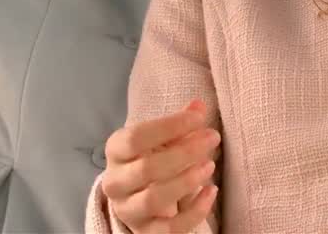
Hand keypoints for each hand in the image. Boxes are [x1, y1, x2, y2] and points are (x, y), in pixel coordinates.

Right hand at [101, 100, 220, 233]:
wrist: (136, 197)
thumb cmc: (151, 159)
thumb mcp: (161, 139)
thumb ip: (179, 124)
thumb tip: (199, 107)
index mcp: (116, 151)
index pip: (135, 137)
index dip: (169, 126)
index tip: (199, 118)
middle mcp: (115, 182)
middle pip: (146, 168)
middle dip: (185, 152)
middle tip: (212, 138)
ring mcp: (128, 210)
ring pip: (153, 199)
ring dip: (186, 181)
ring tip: (210, 166)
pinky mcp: (145, 232)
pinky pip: (169, 228)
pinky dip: (195, 211)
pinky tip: (211, 192)